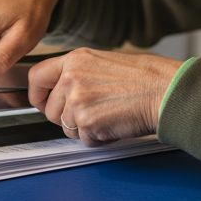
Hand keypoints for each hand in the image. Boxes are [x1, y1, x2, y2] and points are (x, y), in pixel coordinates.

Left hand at [28, 49, 181, 146]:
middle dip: (66, 118)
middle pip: (49, 110)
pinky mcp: (87, 122)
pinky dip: (99, 138)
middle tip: (93, 112)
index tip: (43, 103)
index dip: (37, 95)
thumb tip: (60, 91)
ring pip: (66, 128)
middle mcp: (71, 77)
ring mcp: (77, 100)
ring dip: (85, 129)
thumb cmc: (144, 78)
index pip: (36, 77)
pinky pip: (84, 140)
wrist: (165, 91)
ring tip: (109, 114)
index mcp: (74, 59)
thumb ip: (77, 74)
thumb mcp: (103, 62)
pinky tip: (115, 123)